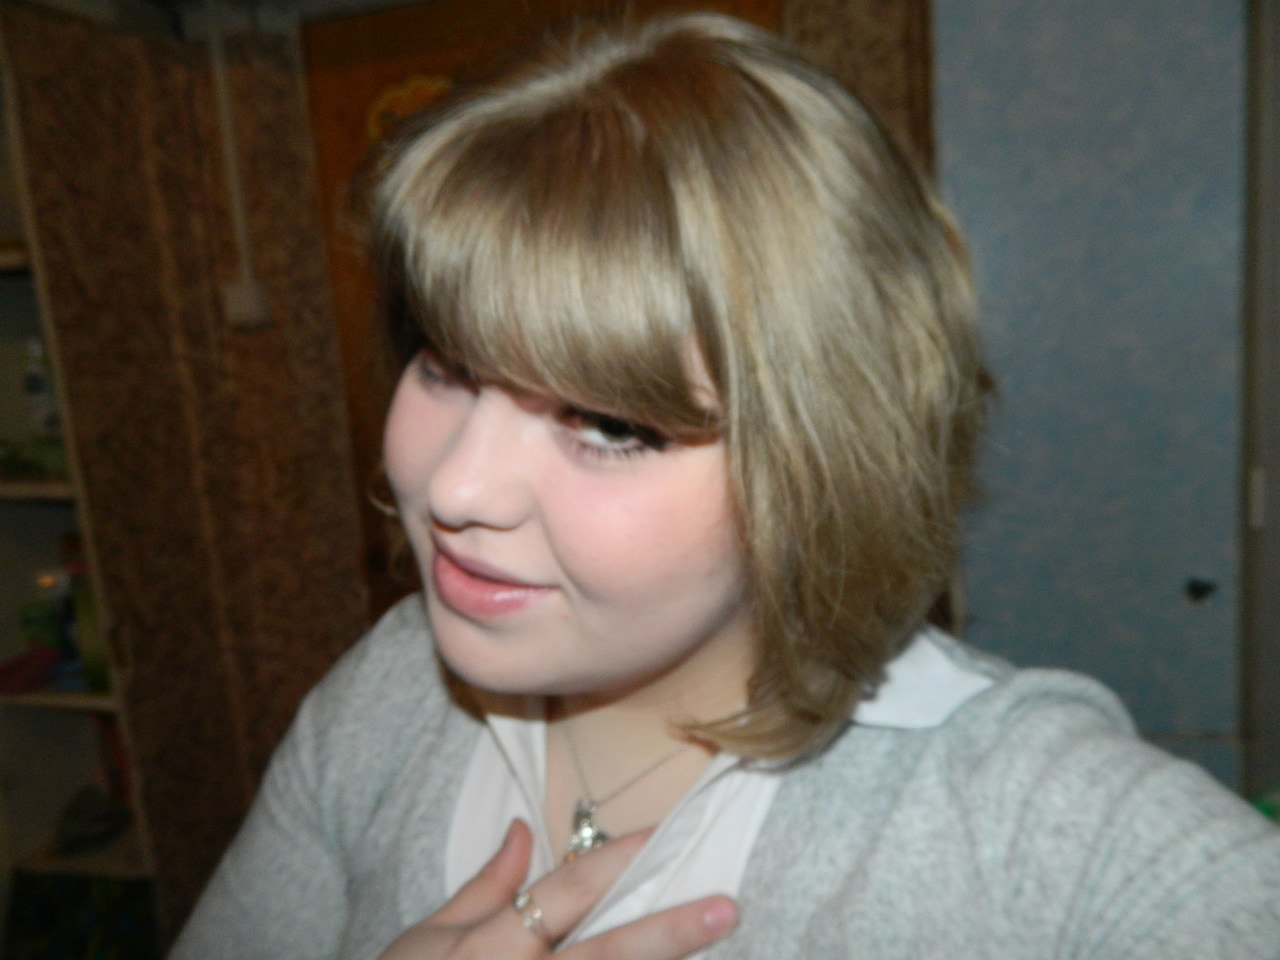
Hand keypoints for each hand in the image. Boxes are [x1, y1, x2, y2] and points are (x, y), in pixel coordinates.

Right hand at [378, 820, 736, 959]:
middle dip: (666, 933)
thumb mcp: (425, 939)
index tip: (661, 834)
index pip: (560, 895)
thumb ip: (482, 888)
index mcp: (484, 949)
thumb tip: (521, 827)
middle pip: (604, 957)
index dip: (613, 861)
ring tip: (714, 953)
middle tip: (726, 908)